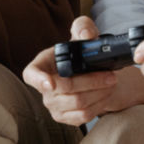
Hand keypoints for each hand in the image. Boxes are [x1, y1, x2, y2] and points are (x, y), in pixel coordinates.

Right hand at [22, 16, 143, 125]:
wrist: (90, 69)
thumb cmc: (80, 50)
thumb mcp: (82, 32)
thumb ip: (83, 26)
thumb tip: (86, 36)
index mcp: (41, 65)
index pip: (31, 75)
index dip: (39, 80)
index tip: (50, 83)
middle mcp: (44, 87)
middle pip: (66, 88)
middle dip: (92, 81)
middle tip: (111, 75)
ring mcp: (53, 104)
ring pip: (78, 103)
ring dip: (99, 93)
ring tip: (111, 82)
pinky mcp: (64, 117)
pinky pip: (82, 116)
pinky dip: (99, 105)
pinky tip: (106, 94)